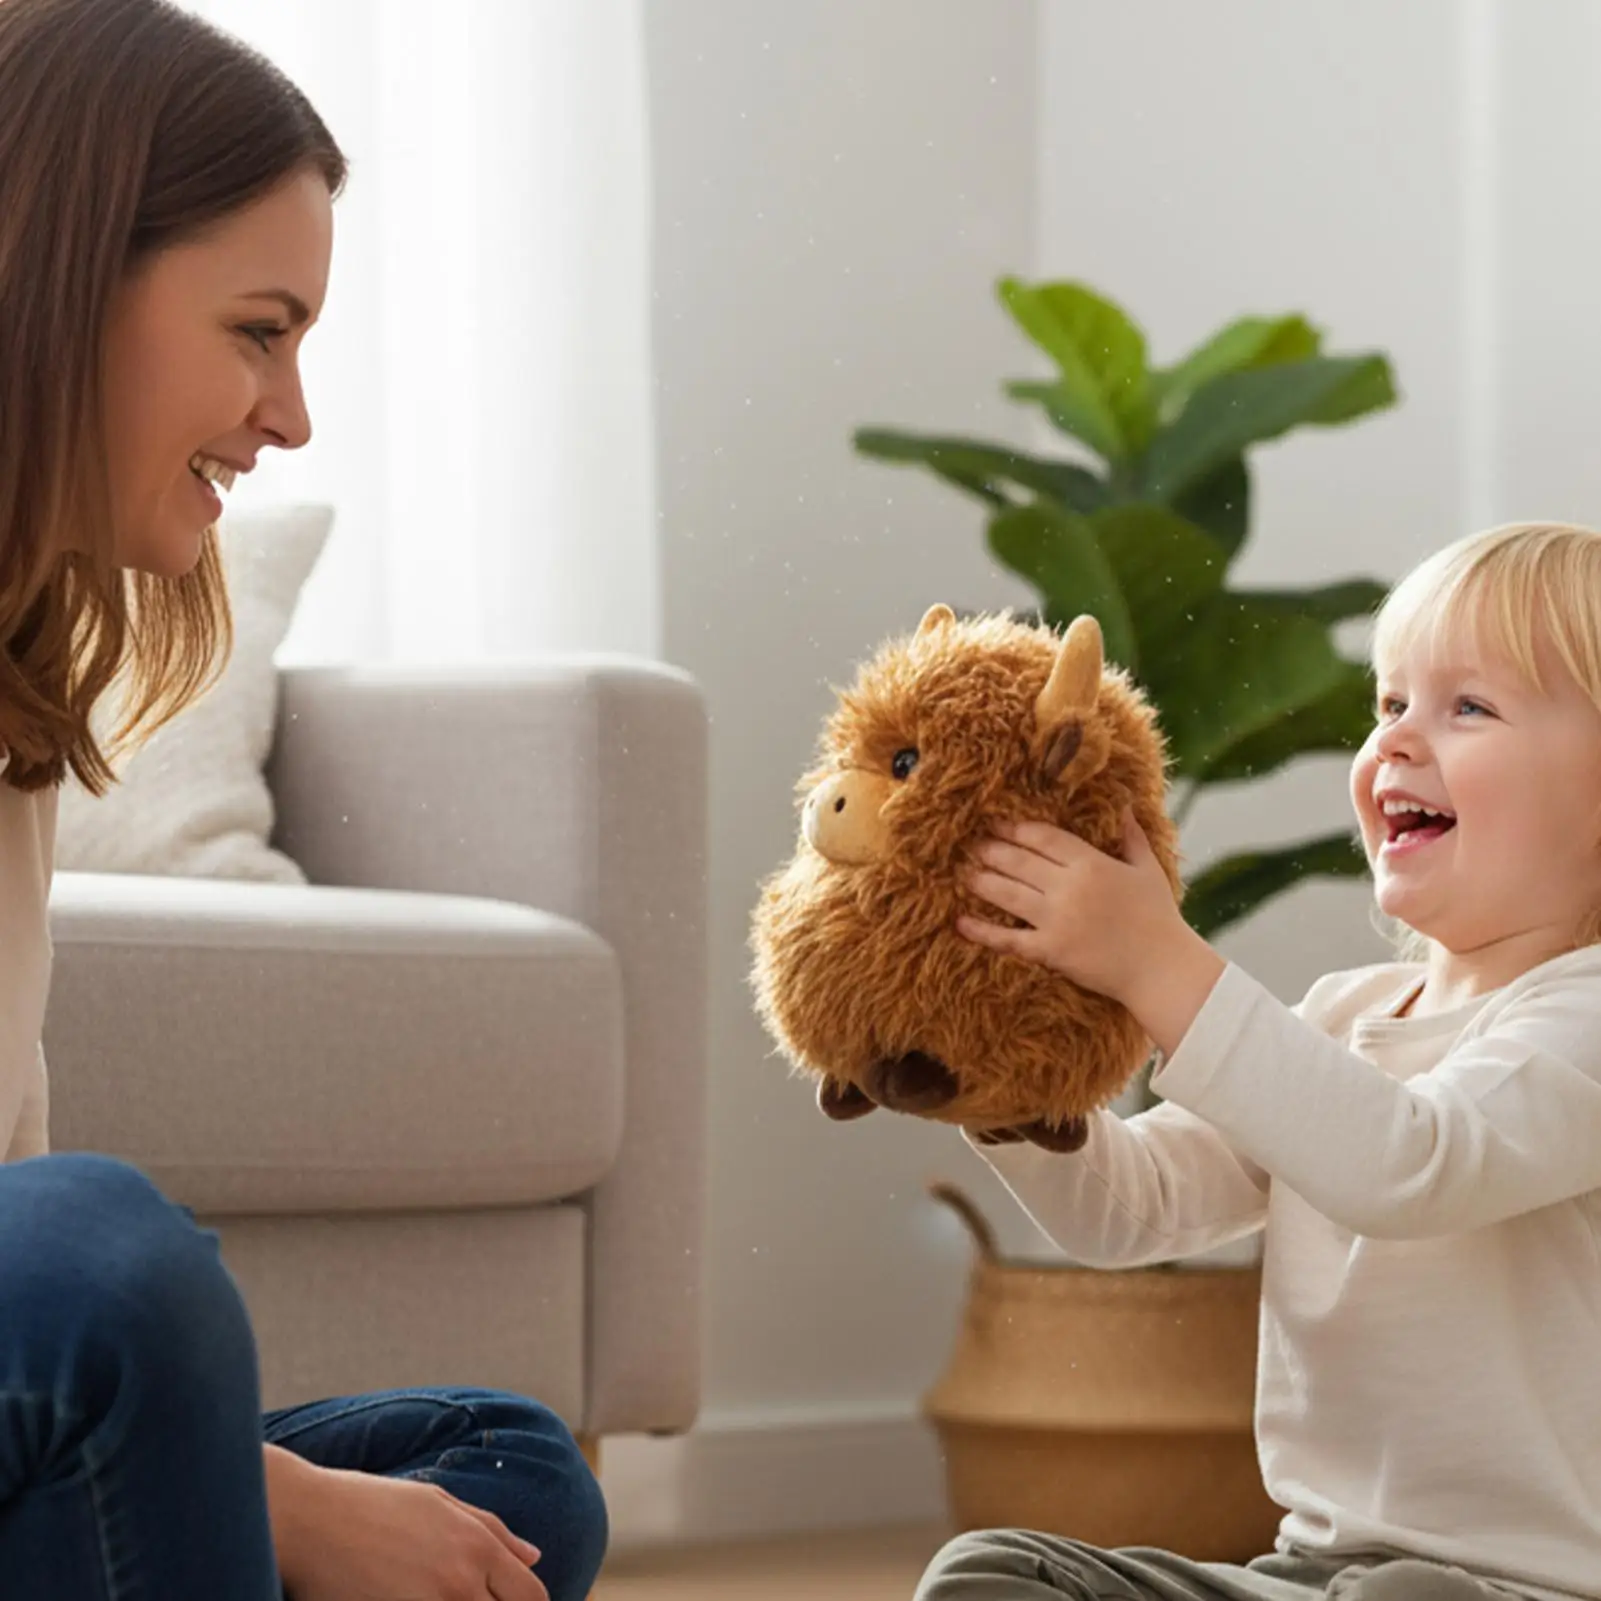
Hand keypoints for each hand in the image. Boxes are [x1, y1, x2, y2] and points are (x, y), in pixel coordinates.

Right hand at [274, 1460, 547, 1600]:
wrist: (308, 1520)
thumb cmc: (371, 1504)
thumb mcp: (438, 1503)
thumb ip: (492, 1532)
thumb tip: (534, 1557)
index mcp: (477, 1547)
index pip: (532, 1597)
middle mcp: (461, 1582)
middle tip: (466, 1596)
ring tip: (438, 1596)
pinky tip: (408, 1600)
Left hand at [957, 810, 1225, 1056]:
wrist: (1161, 969)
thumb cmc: (1158, 918)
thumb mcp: (1147, 869)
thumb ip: (1131, 836)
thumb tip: (1125, 805)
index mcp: (1092, 864)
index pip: (1043, 837)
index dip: (1016, 828)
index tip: (996, 822)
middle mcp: (1070, 888)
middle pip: (1019, 862)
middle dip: (992, 850)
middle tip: (970, 844)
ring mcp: (1057, 920)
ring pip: (1008, 894)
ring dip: (982, 881)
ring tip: (963, 872)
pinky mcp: (1050, 951)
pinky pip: (1008, 939)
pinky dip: (982, 931)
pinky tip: (961, 922)